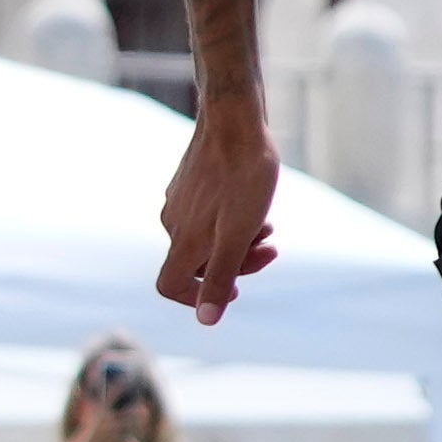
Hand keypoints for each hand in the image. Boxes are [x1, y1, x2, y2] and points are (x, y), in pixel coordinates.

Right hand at [157, 107, 281, 323]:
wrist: (235, 120)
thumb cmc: (244, 177)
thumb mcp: (239, 234)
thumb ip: (221, 276)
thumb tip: (206, 321)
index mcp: (183, 239)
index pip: (169, 286)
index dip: (197, 298)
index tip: (233, 289)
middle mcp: (173, 222)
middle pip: (197, 263)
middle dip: (236, 264)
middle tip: (271, 249)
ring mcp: (178, 200)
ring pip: (206, 237)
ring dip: (239, 240)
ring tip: (268, 226)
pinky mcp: (188, 183)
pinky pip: (208, 214)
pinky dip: (233, 219)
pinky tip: (257, 204)